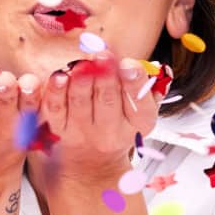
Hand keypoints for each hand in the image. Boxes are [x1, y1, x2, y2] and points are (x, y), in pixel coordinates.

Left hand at [32, 53, 158, 184]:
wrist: (93, 159)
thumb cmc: (120, 122)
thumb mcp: (142, 109)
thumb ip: (150, 88)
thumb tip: (158, 68)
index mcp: (139, 123)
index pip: (140, 104)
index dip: (135, 83)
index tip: (129, 65)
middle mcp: (111, 132)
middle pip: (108, 101)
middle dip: (105, 76)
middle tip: (103, 55)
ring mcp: (83, 132)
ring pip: (81, 103)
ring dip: (81, 81)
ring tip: (82, 63)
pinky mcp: (59, 130)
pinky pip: (55, 109)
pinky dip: (56, 92)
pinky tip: (59, 76)